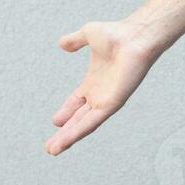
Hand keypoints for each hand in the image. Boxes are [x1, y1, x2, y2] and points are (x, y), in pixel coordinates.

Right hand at [46, 20, 159, 155]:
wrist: (134, 37)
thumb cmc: (117, 33)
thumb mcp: (88, 34)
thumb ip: (74, 40)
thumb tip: (62, 43)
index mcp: (94, 81)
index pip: (77, 102)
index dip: (66, 112)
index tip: (55, 122)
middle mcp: (100, 93)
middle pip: (79, 118)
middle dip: (64, 132)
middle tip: (50, 147)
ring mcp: (106, 100)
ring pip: (83, 125)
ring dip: (68, 138)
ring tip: (53, 151)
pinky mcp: (112, 104)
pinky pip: (91, 122)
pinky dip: (78, 132)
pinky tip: (65, 141)